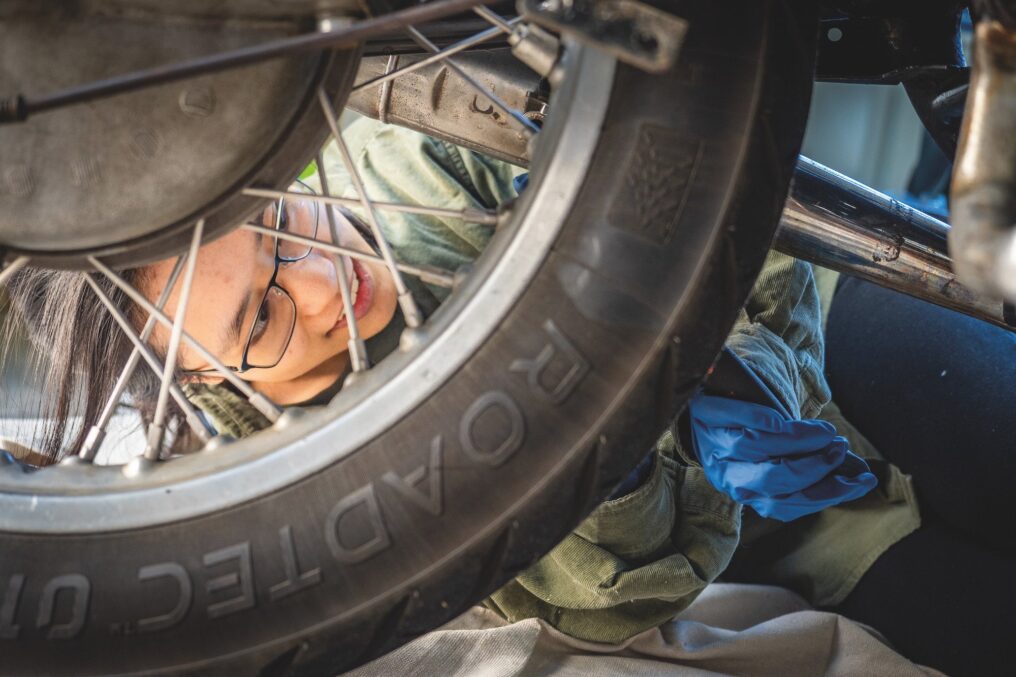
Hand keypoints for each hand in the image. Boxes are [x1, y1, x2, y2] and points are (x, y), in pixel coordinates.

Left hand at [687, 393, 876, 521]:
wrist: (718, 392)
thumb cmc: (760, 427)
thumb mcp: (787, 452)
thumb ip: (819, 464)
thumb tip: (860, 476)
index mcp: (745, 491)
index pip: (784, 505)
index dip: (826, 494)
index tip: (863, 479)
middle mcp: (724, 472)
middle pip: (769, 481)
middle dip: (812, 468)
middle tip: (840, 449)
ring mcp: (712, 442)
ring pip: (754, 449)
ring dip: (797, 442)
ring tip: (826, 432)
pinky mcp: (705, 411)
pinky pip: (733, 418)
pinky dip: (763, 420)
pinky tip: (786, 422)